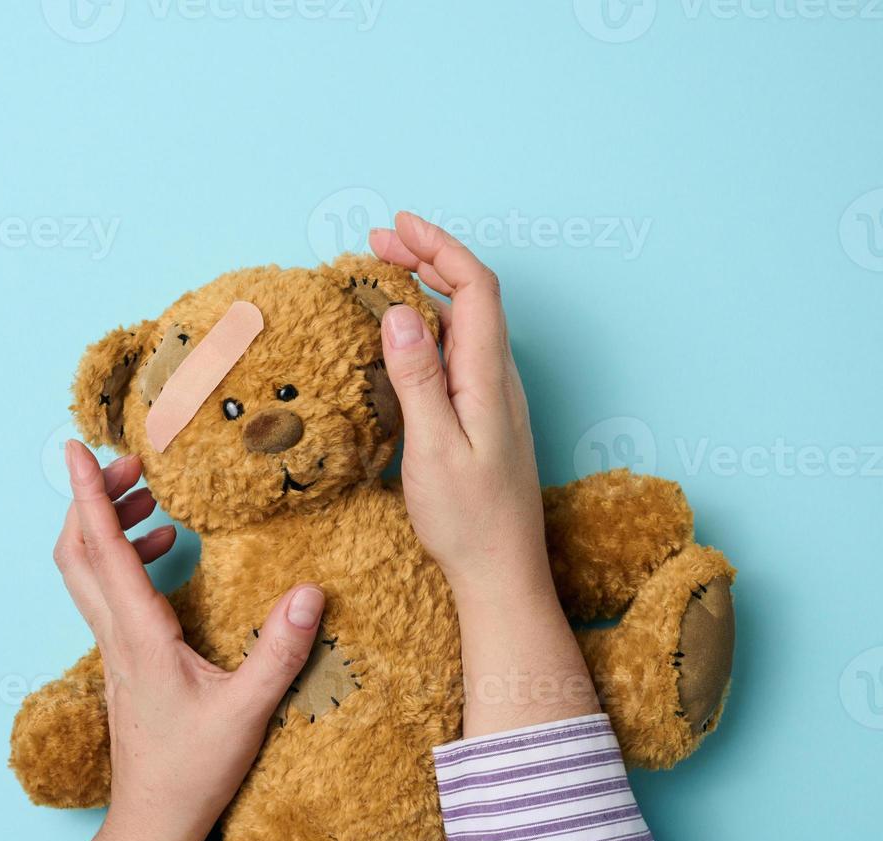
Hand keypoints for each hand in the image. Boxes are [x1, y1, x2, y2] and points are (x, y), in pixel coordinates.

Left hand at [40, 441, 324, 840]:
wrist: (150, 825)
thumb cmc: (192, 772)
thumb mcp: (247, 712)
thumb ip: (278, 651)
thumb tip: (309, 592)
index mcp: (138, 637)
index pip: (102, 550)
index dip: (88, 494)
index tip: (72, 448)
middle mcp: (115, 637)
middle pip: (77, 552)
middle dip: (94, 499)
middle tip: (130, 465)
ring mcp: (112, 650)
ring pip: (87, 573)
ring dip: (109, 527)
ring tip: (154, 502)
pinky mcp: (121, 663)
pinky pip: (108, 594)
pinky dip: (126, 560)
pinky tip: (169, 557)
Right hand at [370, 212, 599, 735]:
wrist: (502, 573)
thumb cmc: (467, 520)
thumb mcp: (430, 449)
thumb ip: (416, 378)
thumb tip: (398, 311)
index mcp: (488, 377)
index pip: (474, 287)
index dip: (439, 247)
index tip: (397, 225)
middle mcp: (498, 378)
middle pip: (473, 295)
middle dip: (429, 256)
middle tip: (379, 241)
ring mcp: (495, 396)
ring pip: (468, 320)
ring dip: (430, 286)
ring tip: (386, 271)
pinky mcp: (486, 415)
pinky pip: (461, 348)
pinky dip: (431, 321)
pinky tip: (406, 332)